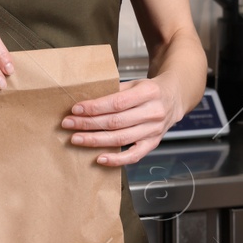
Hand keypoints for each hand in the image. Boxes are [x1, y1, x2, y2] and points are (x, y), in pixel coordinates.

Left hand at [62, 77, 181, 166]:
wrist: (174, 98)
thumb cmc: (149, 90)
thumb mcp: (135, 83)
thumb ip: (115, 92)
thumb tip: (86, 104)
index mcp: (149, 92)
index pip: (117, 103)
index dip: (95, 107)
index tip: (76, 109)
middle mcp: (153, 112)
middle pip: (116, 121)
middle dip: (89, 123)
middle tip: (68, 124)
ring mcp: (154, 130)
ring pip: (121, 139)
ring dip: (95, 140)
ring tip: (77, 139)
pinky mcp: (153, 143)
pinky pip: (134, 156)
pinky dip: (116, 159)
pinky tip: (99, 158)